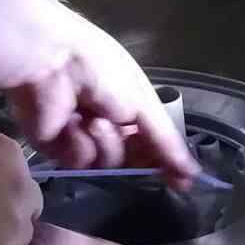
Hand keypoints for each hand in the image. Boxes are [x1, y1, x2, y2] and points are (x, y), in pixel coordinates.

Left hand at [3, 1, 197, 188]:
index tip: (181, 182)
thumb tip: (194, 174)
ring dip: (105, 144)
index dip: (165, 162)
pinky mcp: (51, 145)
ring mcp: (77, 135)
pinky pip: (76, 162)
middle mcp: (104, 121)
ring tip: (93, 119)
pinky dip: (77, 144)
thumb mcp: (143, 102)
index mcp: (126, 104)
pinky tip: (70, 123)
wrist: (50, 61)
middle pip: (129, 160)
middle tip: (126, 134)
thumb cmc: (101, 71)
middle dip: (132, 152)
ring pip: (105, 164)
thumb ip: (166, 141)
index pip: (151, 143)